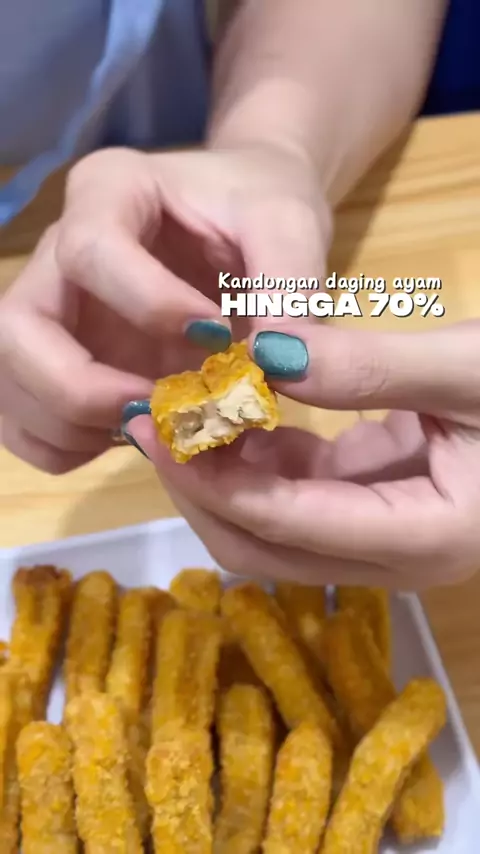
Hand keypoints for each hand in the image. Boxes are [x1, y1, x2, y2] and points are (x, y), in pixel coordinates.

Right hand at [0, 145, 329, 471]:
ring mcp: (54, 311)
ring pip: (8, 378)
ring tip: (152, 428)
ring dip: (70, 426)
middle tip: (156, 408)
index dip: (148, 305)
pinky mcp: (60, 360)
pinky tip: (131, 437)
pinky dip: (64, 446)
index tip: (217, 338)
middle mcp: (61, 252)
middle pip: (15, 325)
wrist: (247, 222)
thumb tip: (275, 365)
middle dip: (78, 386)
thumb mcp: (290, 224)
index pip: (89, 250)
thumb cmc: (262, 208)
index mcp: (109, 192)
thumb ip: (288, 286)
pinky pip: (22, 417)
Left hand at [128, 320, 479, 589]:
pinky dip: (259, 462)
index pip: (289, 523)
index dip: (212, 476)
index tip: (156, 421)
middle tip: (150, 420)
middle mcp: (398, 558)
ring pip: (274, 530)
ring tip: (177, 411)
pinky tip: (234, 412)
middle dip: (200, 489)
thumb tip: (264, 351)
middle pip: (264, 548)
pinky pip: (300, 498)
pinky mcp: (378, 505)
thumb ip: (370, 367)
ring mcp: (385, 537)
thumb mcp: (471, 368)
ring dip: (221, 476)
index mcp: (427, 539)